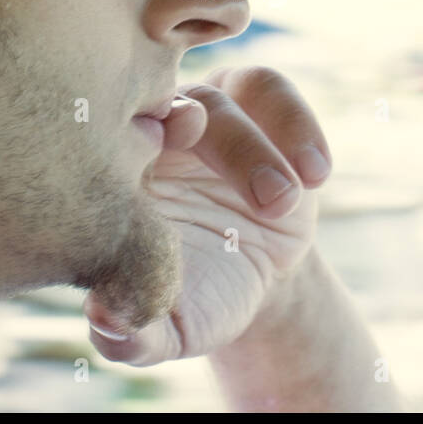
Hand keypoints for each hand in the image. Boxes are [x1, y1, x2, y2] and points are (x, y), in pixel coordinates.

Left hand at [82, 65, 331, 365]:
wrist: (253, 277)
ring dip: (255, 148)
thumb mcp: (170, 328)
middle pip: (164, 112)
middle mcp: (153, 134)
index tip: (156, 154)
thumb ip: (133, 335)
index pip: (106, 143)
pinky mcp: (253, 103)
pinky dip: (296, 123)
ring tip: (286, 204)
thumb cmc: (196, 297)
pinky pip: (270, 88)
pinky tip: (316, 174)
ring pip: (220, 98)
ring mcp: (203, 110)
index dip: (129, 143)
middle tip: (239, 185)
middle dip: (201, 136)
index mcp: (115, 179)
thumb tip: (106, 324)